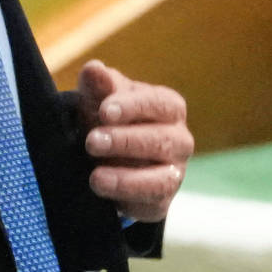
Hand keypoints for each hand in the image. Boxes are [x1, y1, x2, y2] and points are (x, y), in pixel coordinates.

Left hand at [74, 60, 190, 222]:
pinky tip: (104, 195)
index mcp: (169, 108)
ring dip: (128, 179)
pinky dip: (127, 200)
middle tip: (92, 142)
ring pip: (162, 179)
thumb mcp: (100, 100)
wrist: (106, 156)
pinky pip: (150, 204)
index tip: (105, 111)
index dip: (133, 108)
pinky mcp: (161, 201)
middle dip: (125, 142)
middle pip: (162, 141)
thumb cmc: (108, 119)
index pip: (159, 104)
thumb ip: (98, 86)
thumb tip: (93, 68)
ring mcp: (174, 173)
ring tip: (96, 178)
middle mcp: (179, 140)